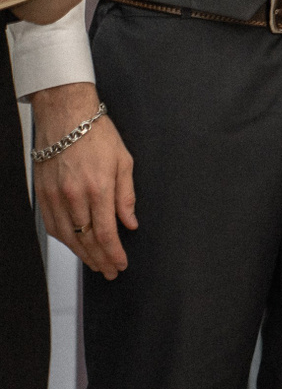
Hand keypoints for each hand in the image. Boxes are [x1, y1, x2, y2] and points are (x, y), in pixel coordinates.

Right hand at [29, 82, 136, 278]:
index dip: (113, 253)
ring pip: (68, 236)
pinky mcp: (43, 194)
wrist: (66, 117)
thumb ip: (126, 196)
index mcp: (98, 188)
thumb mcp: (124, 161)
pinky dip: (64, 240)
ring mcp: (56, 196)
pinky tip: (75, 246)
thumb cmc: (97, 135)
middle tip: (110, 271)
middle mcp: (74, 196)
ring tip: (96, 263)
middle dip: (100, 259)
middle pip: (86, 239)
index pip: (105, 232)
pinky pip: (52, 225)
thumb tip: (130, 222)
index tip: (121, 264)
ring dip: (82, 254)